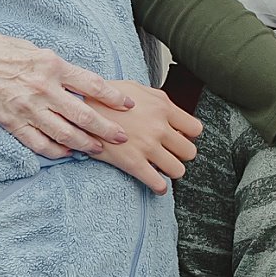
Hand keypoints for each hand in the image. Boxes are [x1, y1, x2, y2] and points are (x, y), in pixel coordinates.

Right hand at [0, 22, 137, 160]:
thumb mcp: (33, 49)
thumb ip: (57, 67)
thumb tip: (79, 80)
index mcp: (51, 65)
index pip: (91, 83)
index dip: (112, 96)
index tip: (128, 104)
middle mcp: (42, 88)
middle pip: (82, 113)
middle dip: (106, 127)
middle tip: (123, 136)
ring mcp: (26, 108)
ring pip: (63, 132)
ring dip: (84, 143)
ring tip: (99, 149)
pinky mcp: (10, 122)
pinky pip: (38, 143)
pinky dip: (54, 151)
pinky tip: (66, 153)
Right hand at [87, 81, 201, 193]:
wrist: (80, 109)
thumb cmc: (106, 98)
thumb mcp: (136, 88)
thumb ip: (158, 99)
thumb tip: (171, 111)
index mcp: (163, 107)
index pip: (195, 129)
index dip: (189, 135)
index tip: (180, 137)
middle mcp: (159, 127)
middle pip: (189, 151)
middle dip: (182, 154)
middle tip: (171, 153)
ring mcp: (147, 146)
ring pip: (178, 169)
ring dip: (172, 170)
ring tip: (162, 167)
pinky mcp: (133, 163)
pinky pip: (157, 183)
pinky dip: (160, 187)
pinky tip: (157, 185)